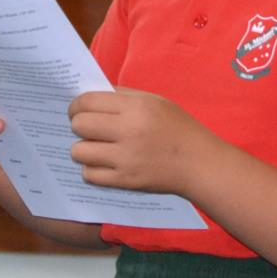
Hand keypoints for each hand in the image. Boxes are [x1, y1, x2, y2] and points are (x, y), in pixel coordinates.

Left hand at [67, 88, 211, 193]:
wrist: (200, 164)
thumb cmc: (178, 128)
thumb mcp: (155, 101)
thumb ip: (122, 96)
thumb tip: (89, 97)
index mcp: (136, 107)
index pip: (87, 101)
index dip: (76, 105)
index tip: (77, 110)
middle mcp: (129, 131)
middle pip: (79, 125)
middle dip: (77, 125)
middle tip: (86, 129)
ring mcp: (126, 158)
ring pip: (79, 151)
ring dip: (83, 149)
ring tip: (95, 148)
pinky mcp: (126, 181)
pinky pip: (90, 175)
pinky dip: (92, 169)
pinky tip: (103, 164)